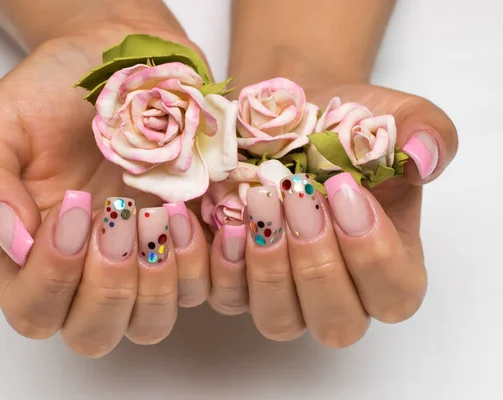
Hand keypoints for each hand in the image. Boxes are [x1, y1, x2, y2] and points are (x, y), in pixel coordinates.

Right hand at [0, 25, 212, 356]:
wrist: (120, 59)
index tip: (74, 206)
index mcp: (35, 253)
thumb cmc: (54, 93)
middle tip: (119, 216)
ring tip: (162, 211)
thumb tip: (11, 241)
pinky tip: (195, 211)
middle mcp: (88, 271)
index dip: (53, 277)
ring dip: (157, 279)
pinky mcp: (189, 246)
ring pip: (151, 322)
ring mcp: (142, 263)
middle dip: (109, 286)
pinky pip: (203, 289)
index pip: (35, 310)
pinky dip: (203, 260)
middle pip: (94, 332)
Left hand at [208, 83, 457, 346]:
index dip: (373, 254)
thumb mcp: (389, 114)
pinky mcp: (238, 283)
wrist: (283, 119)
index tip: (345, 191)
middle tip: (298, 196)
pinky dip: (224, 266)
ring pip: (280, 320)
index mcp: (388, 264)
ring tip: (259, 203)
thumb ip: (426, 131)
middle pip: (337, 322)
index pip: (394, 294)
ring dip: (270, 268)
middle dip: (318, 262)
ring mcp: (284, 294)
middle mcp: (337, 293)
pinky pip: (228, 299)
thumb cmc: (341, 126)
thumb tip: (426, 158)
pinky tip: (225, 223)